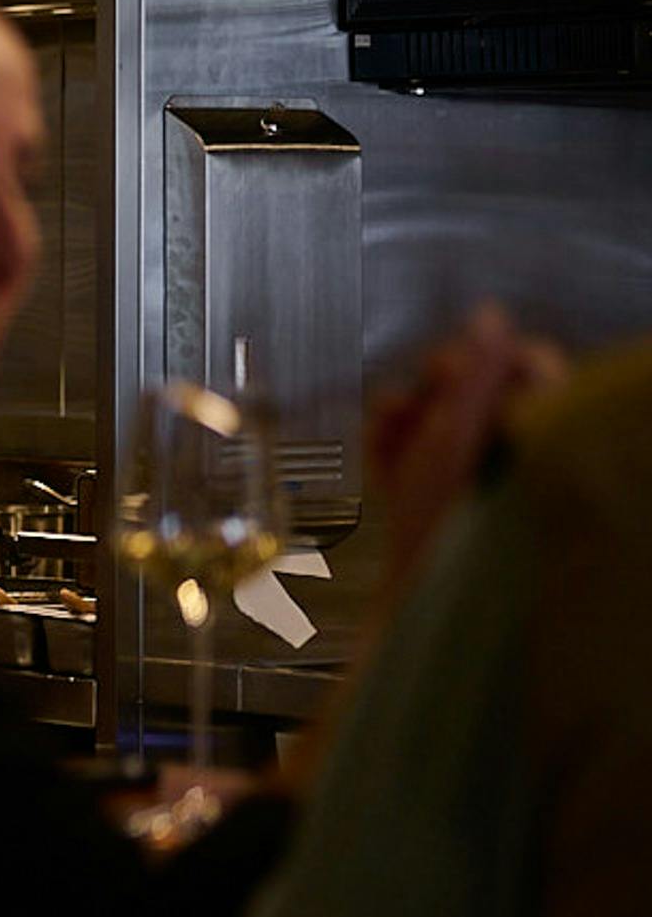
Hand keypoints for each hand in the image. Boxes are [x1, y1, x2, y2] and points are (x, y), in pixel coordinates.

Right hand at [368, 303, 564, 604]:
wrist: (412, 601)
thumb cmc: (444, 521)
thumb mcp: (462, 429)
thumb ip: (480, 368)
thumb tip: (490, 315)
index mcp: (536, 438)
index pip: (535, 368)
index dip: (492, 354)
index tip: (459, 361)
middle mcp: (511, 459)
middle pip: (482, 391)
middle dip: (440, 384)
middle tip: (424, 392)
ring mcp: (471, 484)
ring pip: (441, 421)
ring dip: (407, 412)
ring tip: (391, 422)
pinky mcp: (435, 505)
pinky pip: (415, 457)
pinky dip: (393, 446)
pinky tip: (380, 447)